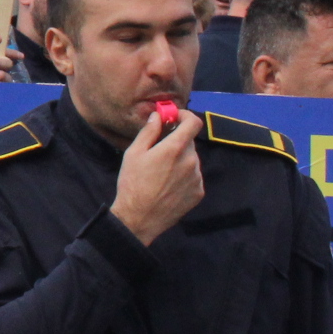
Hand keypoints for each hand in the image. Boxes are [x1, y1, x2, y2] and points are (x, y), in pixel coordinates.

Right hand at [109, 105, 204, 244]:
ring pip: (192, 159)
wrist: (140, 217)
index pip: (194, 123)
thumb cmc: (133, 183)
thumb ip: (148, 132)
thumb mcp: (134, 154)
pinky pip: (193, 176)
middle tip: (159, 150)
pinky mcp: (198, 192)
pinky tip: (168, 184)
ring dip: (180, 159)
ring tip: (162, 172)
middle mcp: (191, 161)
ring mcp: (197, 178)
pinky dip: (184, 174)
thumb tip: (157, 116)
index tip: (175, 118)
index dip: (186, 116)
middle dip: (177, 141)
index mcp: (175, 148)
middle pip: (189, 142)